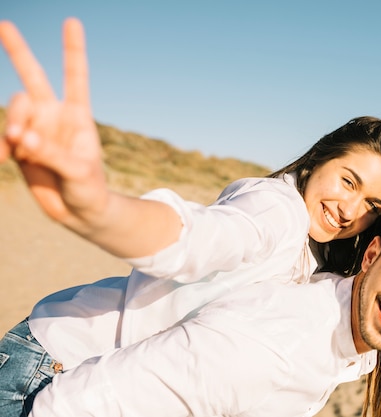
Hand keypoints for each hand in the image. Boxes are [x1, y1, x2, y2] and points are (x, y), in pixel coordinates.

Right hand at [0, 18, 108, 228]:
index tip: (73, 21)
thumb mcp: (78, 172)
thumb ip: (51, 154)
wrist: (78, 211)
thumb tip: (23, 138)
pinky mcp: (19, 146)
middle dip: (17, 51)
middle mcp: (54, 116)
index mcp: (78, 115)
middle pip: (33, 77)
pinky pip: (3, 137)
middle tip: (4, 24)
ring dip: (14, 124)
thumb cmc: (88, 188)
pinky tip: (3, 158)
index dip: (73, 49)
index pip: (75, 77)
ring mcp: (35, 129)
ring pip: (14, 111)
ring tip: (23, 145)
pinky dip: (2, 145)